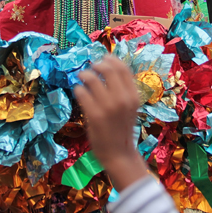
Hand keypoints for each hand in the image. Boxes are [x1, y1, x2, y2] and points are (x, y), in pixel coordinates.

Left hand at [75, 55, 147, 189]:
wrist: (119, 154)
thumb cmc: (122, 129)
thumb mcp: (130, 107)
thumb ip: (123, 90)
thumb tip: (109, 68)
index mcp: (133, 96)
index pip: (123, 68)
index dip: (111, 59)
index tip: (103, 58)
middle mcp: (122, 99)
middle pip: (108, 69)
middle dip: (97, 64)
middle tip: (90, 67)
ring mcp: (108, 107)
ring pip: (92, 78)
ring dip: (84, 74)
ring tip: (81, 77)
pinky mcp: (94, 115)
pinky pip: (82, 93)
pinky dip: (78, 89)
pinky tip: (78, 92)